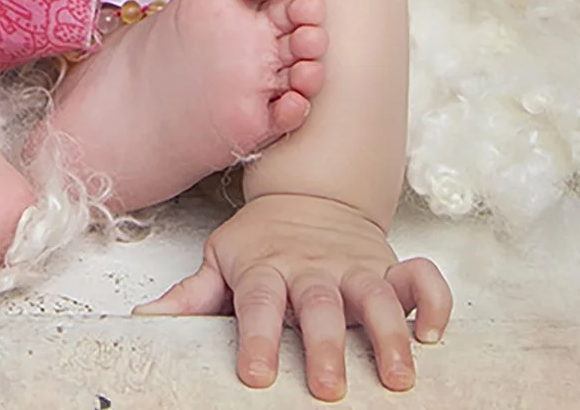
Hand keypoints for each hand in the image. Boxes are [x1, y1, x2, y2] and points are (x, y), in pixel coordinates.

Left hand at [135, 191, 450, 397]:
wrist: (309, 193)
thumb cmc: (262, 241)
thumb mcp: (222, 260)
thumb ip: (191, 295)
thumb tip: (144, 319)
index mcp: (267, 268)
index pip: (258, 303)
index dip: (255, 337)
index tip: (255, 375)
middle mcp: (313, 268)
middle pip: (320, 304)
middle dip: (326, 345)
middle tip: (329, 387)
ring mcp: (356, 266)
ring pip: (377, 295)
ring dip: (389, 333)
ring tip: (397, 374)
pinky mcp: (390, 266)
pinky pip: (422, 278)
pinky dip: (434, 302)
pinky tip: (435, 334)